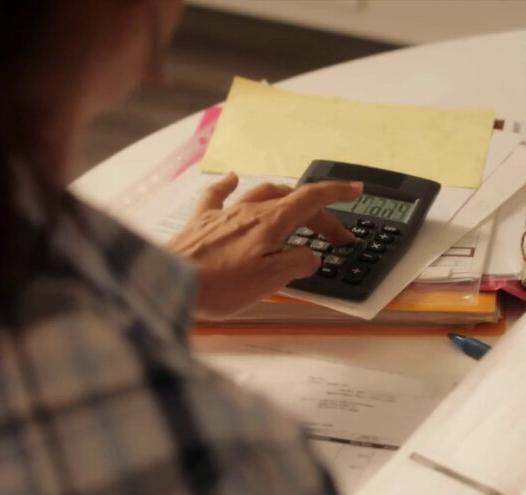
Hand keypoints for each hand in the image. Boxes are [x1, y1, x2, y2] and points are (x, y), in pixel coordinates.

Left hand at [167, 173, 361, 317]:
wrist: (170, 282)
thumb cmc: (219, 285)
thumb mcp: (271, 280)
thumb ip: (297, 263)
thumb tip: (310, 256)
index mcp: (270, 222)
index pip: (311, 199)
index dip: (336, 193)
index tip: (355, 189)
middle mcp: (248, 211)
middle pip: (292, 202)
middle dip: (318, 214)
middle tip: (334, 235)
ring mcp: (224, 214)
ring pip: (261, 194)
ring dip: (285, 198)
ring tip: (297, 210)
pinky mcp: (201, 222)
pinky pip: (219, 195)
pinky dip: (230, 186)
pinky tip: (233, 179)